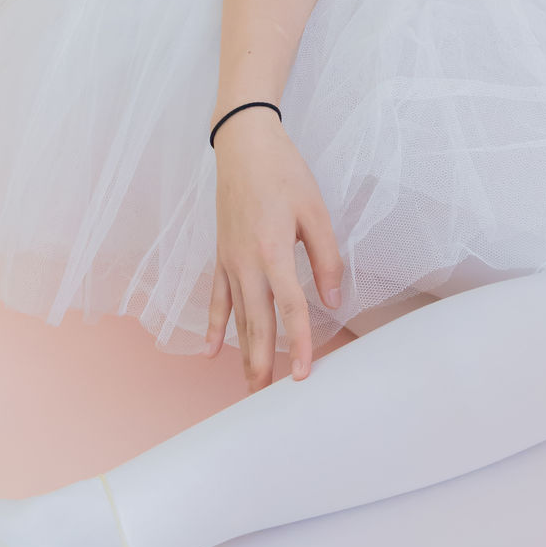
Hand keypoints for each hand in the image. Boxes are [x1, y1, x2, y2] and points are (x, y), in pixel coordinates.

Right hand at [205, 111, 343, 388]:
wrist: (243, 145)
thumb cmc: (282, 173)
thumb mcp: (315, 210)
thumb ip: (326, 257)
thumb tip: (333, 299)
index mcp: (272, 251)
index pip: (290, 308)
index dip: (300, 343)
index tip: (306, 374)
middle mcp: (246, 262)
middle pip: (257, 323)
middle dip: (262, 363)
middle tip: (267, 400)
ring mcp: (229, 261)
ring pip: (237, 317)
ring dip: (243, 352)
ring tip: (248, 386)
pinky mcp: (221, 255)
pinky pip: (216, 297)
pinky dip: (215, 325)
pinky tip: (212, 351)